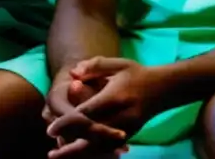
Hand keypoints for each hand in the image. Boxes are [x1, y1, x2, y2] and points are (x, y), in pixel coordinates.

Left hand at [47, 58, 162, 156]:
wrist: (164, 88)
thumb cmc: (137, 74)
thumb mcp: (118, 64)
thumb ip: (95, 66)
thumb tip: (72, 73)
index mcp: (116, 96)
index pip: (88, 112)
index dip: (68, 122)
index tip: (50, 128)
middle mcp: (122, 115)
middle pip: (91, 134)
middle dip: (69, 143)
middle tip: (51, 150)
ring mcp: (127, 128)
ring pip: (99, 146)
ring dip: (77, 154)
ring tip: (57, 155)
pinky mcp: (130, 136)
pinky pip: (108, 149)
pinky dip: (92, 153)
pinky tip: (76, 155)